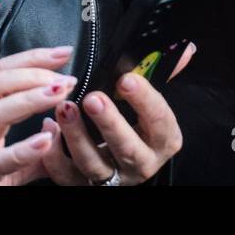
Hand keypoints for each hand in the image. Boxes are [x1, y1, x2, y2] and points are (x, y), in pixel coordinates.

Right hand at [0, 45, 77, 185]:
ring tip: (59, 95)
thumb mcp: (1, 155)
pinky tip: (45, 141)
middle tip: (67, 78)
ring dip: (30, 99)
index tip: (64, 52)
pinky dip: (23, 149)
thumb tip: (58, 128)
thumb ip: (33, 147)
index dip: (32, 59)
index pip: (1, 74)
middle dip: (34, 74)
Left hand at [40, 42, 194, 185]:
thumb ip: (162, 75)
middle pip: (126, 147)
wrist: (126, 165)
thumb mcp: (153, 104)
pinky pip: (66, 176)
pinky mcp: (83, 186)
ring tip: (65, 109)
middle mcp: (141, 163)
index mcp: (163, 140)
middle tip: (92, 98)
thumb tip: (186, 48)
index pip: (159, 120)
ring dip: (76, 136)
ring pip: (93, 163)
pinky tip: (49, 130)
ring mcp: (112, 178)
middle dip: (109, 122)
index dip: (144, 100)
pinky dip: (54, 156)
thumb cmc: (139, 126)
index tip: (127, 79)